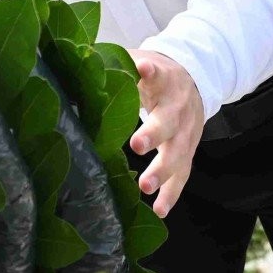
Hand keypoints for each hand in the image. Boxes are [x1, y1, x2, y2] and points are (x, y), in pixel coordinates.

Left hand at [129, 52, 203, 218]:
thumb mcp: (140, 62)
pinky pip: (182, 174)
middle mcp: (177, 106)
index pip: (157, 73)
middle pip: (167, 120)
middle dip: (153, 133)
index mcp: (164, 80)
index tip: (142, 69)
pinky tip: (160, 209)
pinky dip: (172, 193)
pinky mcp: (188, 151)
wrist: (194, 79)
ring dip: (162, 170)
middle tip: (136, 144)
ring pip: (177, 152)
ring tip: (144, 186)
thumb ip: (114, 66)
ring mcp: (186, 131)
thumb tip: (78, 66)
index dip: (150, 72)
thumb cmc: (156, 75)